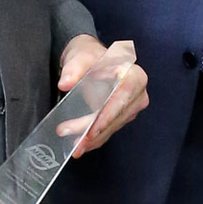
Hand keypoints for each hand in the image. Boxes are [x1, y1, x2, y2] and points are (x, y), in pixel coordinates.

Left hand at [55, 36, 148, 156]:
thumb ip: (74, 67)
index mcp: (133, 74)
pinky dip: (95, 139)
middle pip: (117, 116)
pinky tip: (81, 145)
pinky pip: (109, 129)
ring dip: (94, 139)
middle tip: (76, 141)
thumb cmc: (89, 56)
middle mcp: (137, 92)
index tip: (93, 129)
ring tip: (75, 147)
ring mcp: (131, 106)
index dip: (108, 115)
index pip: (123, 97)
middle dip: (95, 131)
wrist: (90, 61)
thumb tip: (65, 82)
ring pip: (113, 127)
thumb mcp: (80, 56)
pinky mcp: (122, 116)